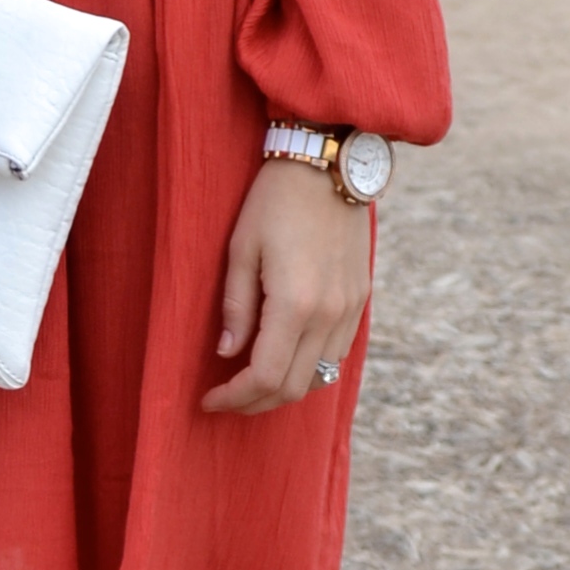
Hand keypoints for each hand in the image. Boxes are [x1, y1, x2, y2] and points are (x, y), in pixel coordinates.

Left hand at [201, 157, 370, 415]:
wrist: (329, 167)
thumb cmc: (274, 202)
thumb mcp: (240, 250)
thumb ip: (236, 307)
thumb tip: (227, 353)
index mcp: (295, 304)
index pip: (265, 377)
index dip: (234, 398)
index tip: (209, 399)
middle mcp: (329, 315)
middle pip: (293, 387)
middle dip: (255, 402)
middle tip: (226, 398)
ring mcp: (350, 310)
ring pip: (319, 377)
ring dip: (283, 389)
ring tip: (252, 382)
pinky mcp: (360, 300)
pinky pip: (336, 354)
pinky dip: (308, 368)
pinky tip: (284, 357)